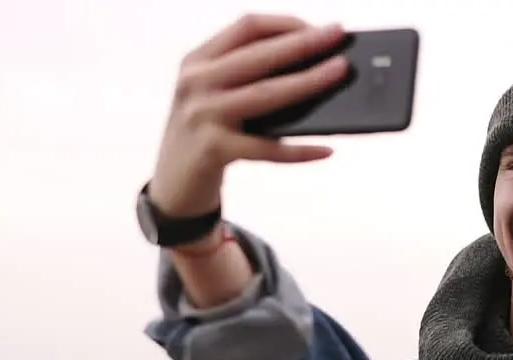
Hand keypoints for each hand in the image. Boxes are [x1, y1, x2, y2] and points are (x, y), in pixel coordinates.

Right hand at [149, 15, 350, 216]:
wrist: (173, 183)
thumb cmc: (206, 133)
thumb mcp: (213, 95)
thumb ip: (246, 77)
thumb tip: (313, 69)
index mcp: (198, 60)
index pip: (246, 27)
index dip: (285, 24)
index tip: (319, 28)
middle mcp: (197, 82)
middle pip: (259, 55)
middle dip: (304, 43)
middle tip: (338, 35)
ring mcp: (203, 116)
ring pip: (265, 94)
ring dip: (308, 81)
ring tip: (339, 73)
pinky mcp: (213, 150)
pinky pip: (266, 148)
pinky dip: (299, 151)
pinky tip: (325, 149)